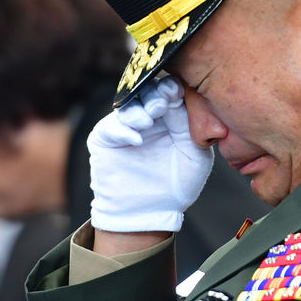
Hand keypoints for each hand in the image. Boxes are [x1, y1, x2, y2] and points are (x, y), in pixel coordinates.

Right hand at [87, 76, 213, 231]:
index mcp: (172, 116)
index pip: (170, 92)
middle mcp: (148, 116)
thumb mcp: (194, 154)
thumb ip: (188, 127)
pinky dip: (123, 130)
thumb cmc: (178, 184)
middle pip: (147, 92)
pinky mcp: (106, 139)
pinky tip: (137, 140)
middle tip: (161, 104)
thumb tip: (177, 99)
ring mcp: (126, 126)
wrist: (151, 212)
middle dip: (155, 95)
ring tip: (148, 122)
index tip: (177, 91)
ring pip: (128, 106)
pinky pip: (110, 127)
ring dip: (139, 111)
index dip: (172, 88)